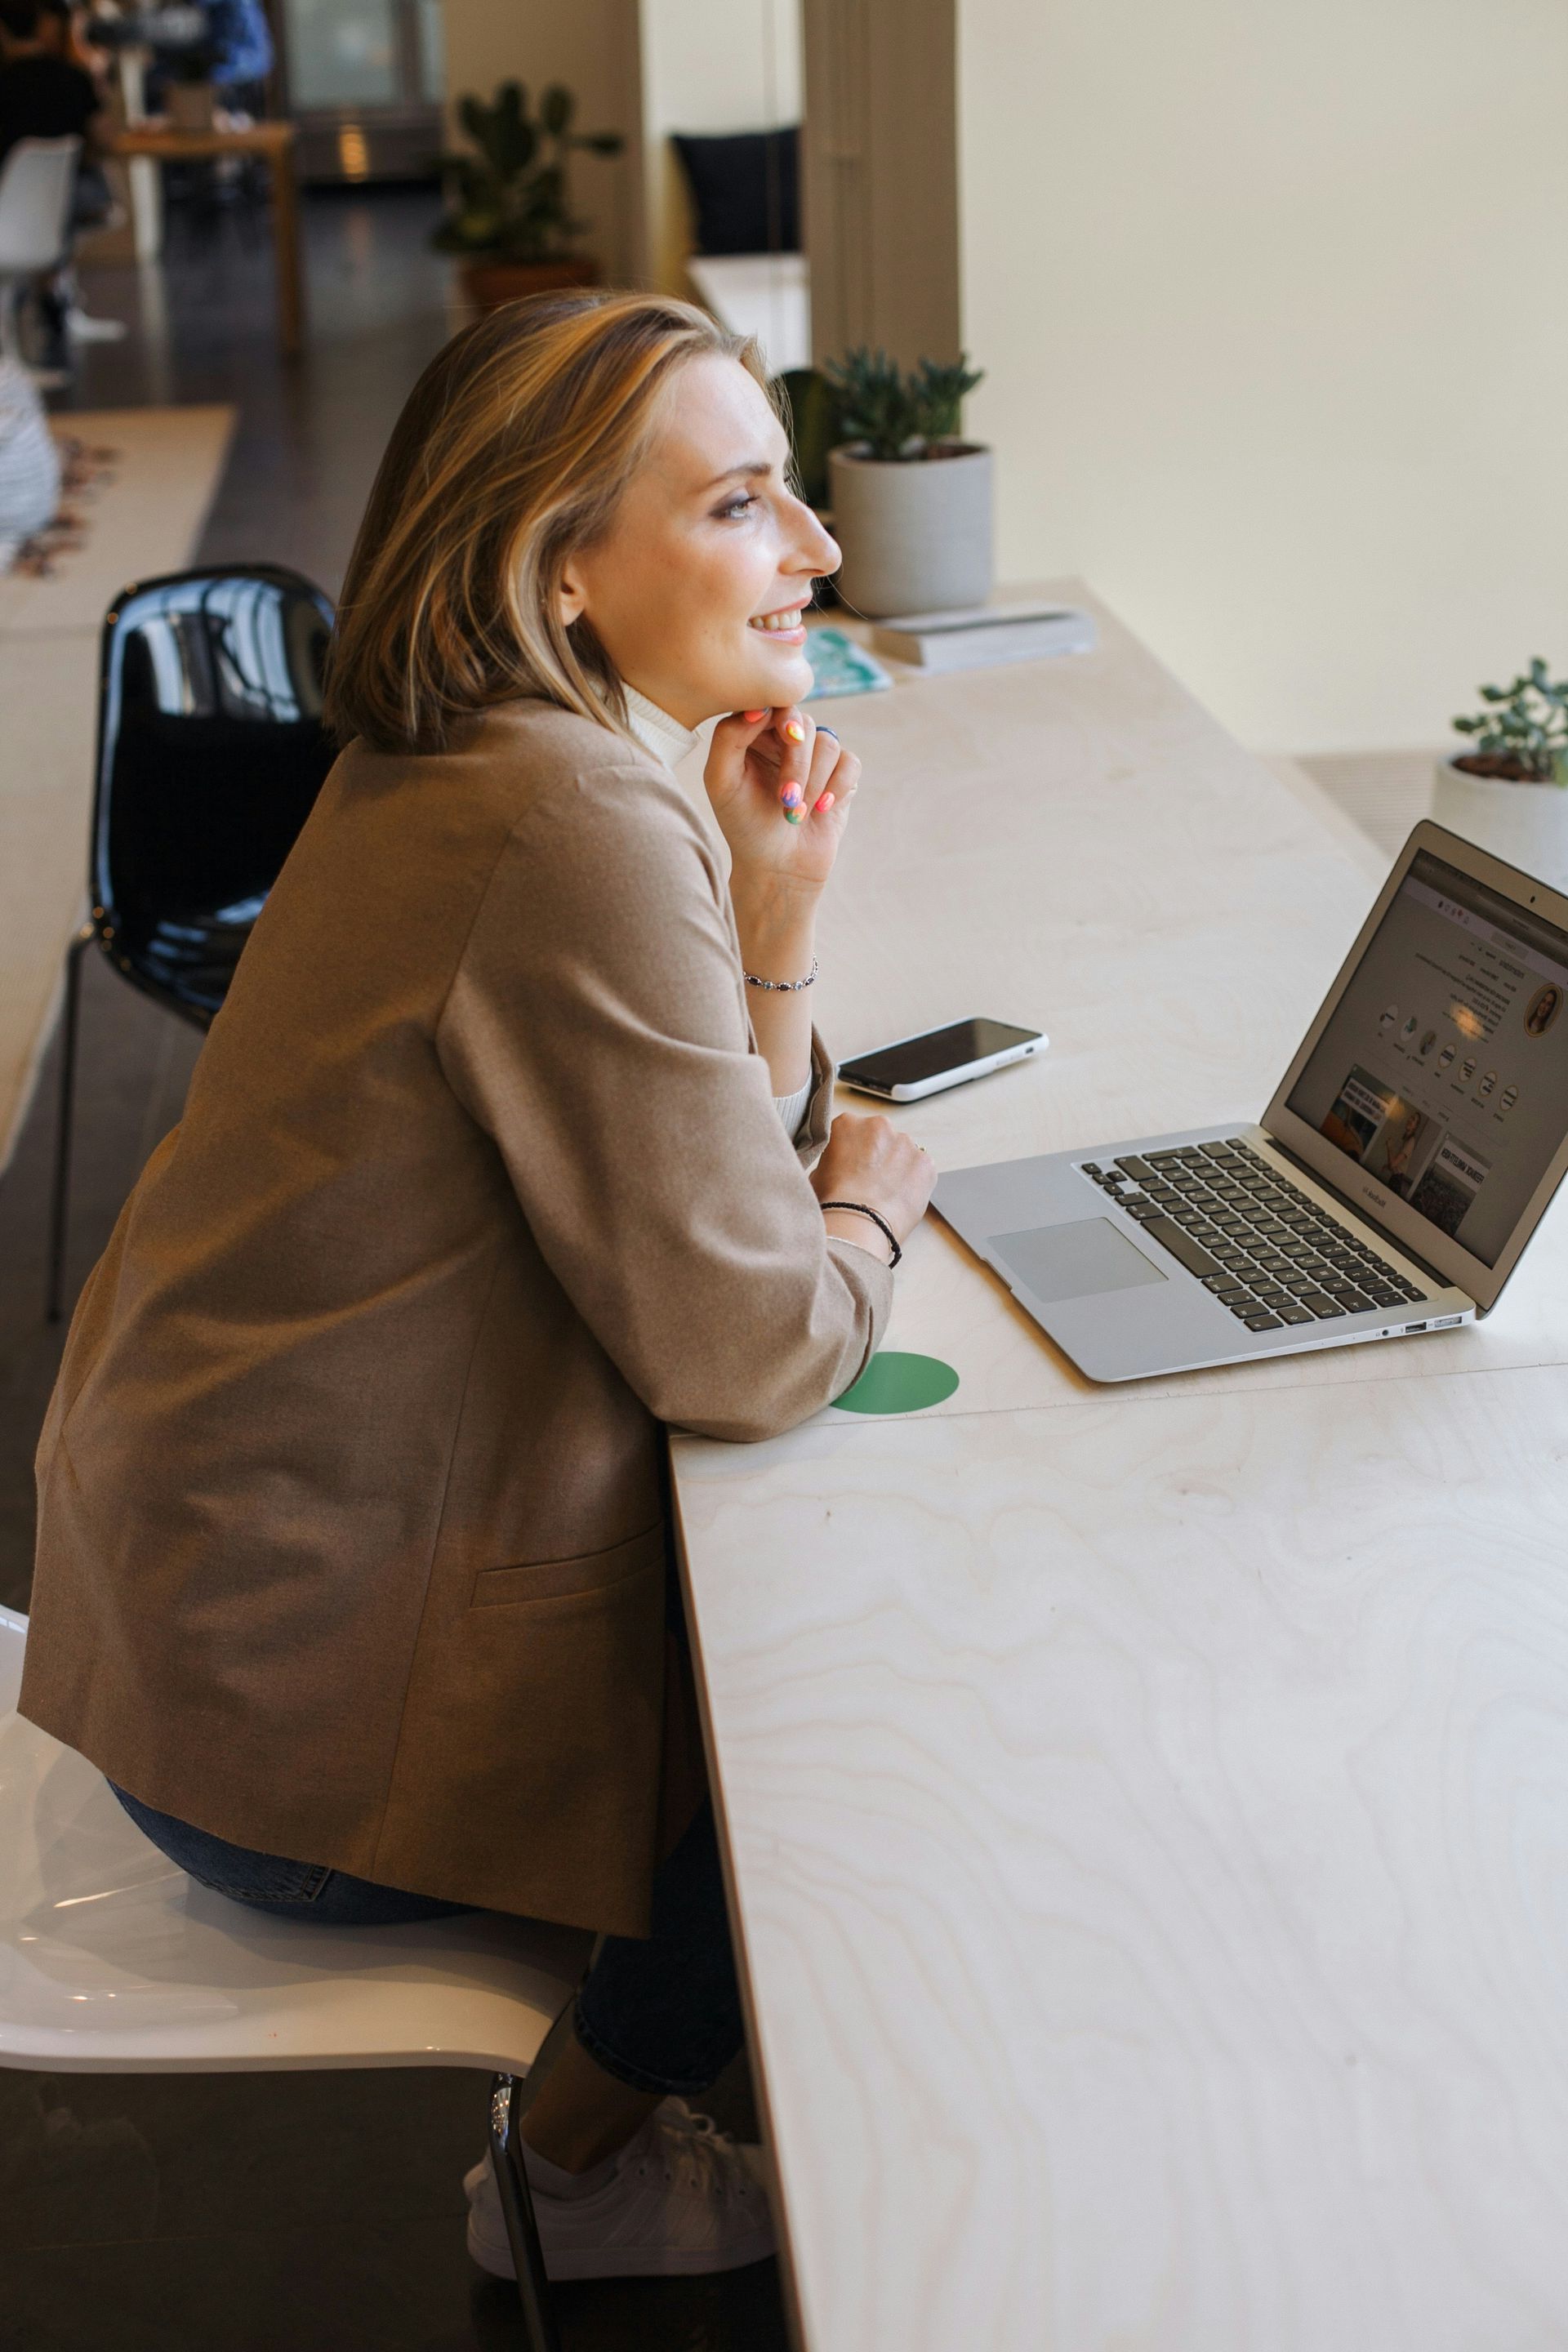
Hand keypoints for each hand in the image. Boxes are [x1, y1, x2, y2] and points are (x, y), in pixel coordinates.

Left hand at [704, 707, 859, 920]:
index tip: (779, 739)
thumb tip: (758, 707)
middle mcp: (784, 739)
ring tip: (796, 814)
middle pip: (801, 721)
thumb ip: (728, 738)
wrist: (777, 868)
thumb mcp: (721, 782)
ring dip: (813, 782)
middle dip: (796, 762)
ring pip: (827, 742)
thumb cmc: (743, 825)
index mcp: (752, 734)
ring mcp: (815, 756)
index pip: (770, 703)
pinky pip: (850, 762)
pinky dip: (837, 786)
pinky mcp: (840, 775)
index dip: (777, 718)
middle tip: (785, 798)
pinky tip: (820, 809)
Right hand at [810, 1113, 935, 1258]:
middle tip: (869, 1183)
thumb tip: (838, 1168)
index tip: (852, 1169)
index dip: (852, 1153)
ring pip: (903, 1153)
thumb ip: (832, 1161)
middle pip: (880, 1138)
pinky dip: (914, 1183)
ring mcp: (905, 1142)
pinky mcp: (925, 1162)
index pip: (852, 1132)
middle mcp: (878, 1125)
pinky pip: (921, 1170)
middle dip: (877, 1156)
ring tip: (885, 1195)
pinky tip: (900, 1199)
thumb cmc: (833, 1202)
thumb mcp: (816, 1174)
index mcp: (847, 1124)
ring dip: (897, 1168)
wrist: (858, 1224)